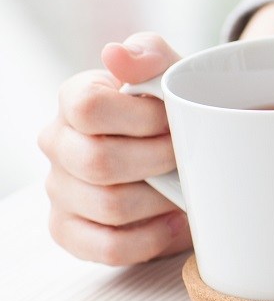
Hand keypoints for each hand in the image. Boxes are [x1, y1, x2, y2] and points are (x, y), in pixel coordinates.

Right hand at [37, 33, 190, 264]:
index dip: (143, 118)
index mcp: (75, 99)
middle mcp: (58, 143)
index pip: (88, 108)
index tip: (174, 120)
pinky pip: (108, 246)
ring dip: (161, 199)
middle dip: (158, 161)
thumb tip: (116, 54)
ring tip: (184, 186)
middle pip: (99, 162)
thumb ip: (149, 54)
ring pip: (110, 206)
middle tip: (186, 156)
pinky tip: (172, 220)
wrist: (188, 148)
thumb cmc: (175, 108)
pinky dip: (151, 238)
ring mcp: (59, 189)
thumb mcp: (173, 71)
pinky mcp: (70, 230)